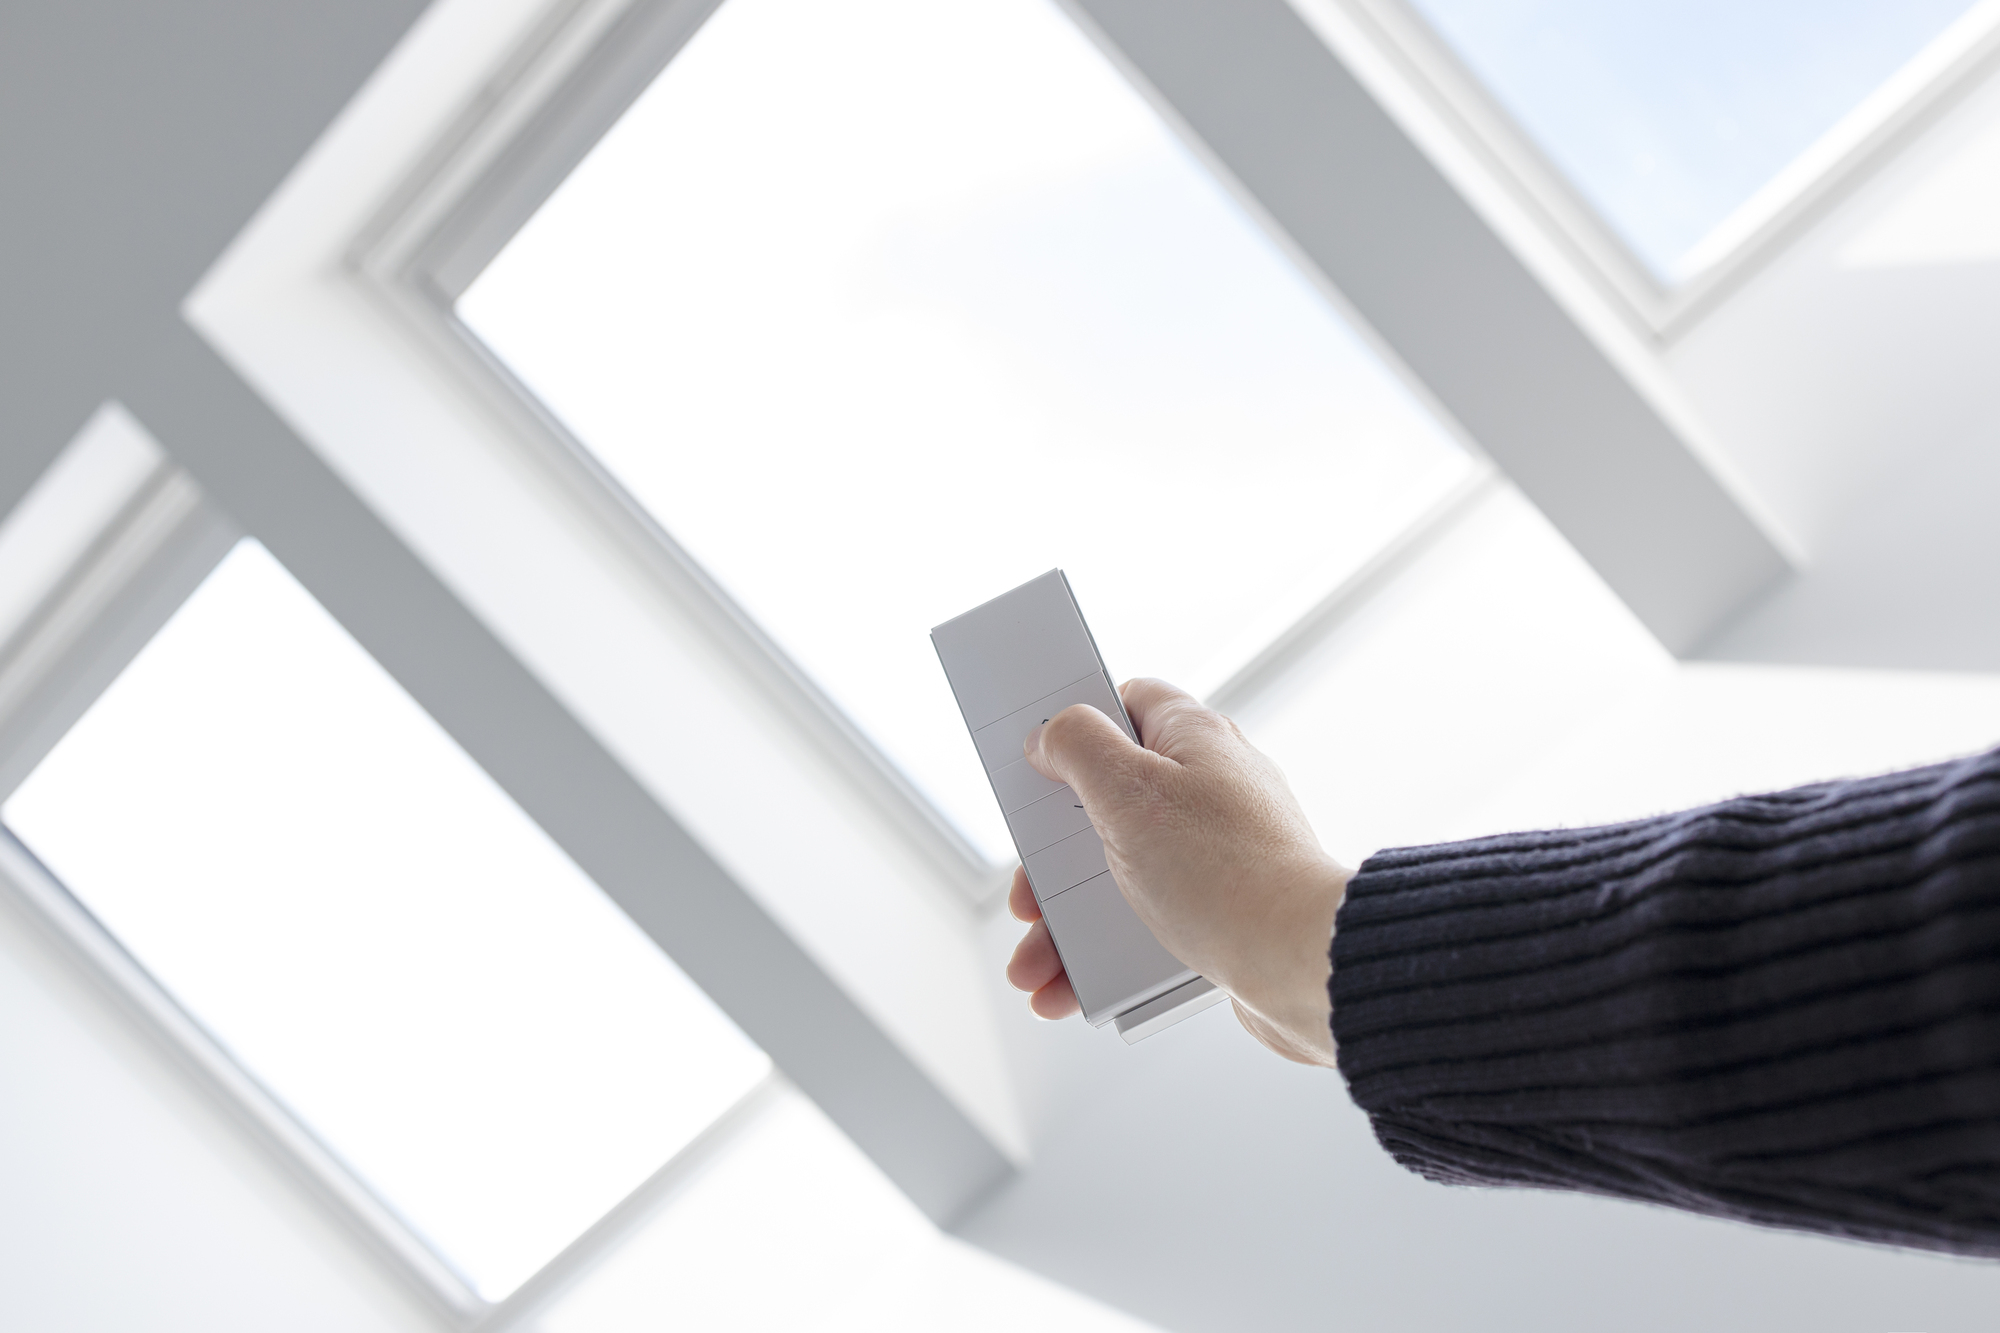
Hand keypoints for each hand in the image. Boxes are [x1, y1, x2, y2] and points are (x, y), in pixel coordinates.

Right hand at [1003, 678, 1348, 1065]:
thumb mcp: (1127, 790)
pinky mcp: (1224, 910)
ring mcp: (1220, 851)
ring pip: (1122, 874)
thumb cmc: (1225, 872)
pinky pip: (1149, 922)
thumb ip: (1078, 746)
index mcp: (1195, 739)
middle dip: (1055, 862)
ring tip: (1034, 969)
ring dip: (1068, 925)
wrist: (1302, 965)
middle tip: (1027, 895)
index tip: (1034, 760)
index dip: (1075, 726)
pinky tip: (1072, 989)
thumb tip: (1053, 733)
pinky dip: (1106, 953)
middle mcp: (1211, 789)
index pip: (1127, 703)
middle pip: (1107, 805)